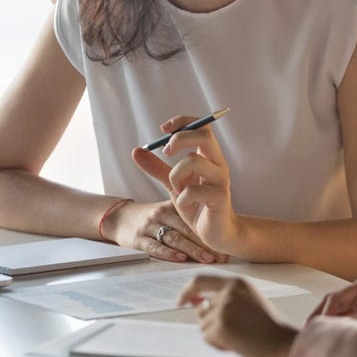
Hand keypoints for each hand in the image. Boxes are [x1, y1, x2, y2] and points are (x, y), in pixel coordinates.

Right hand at [102, 199, 226, 263]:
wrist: (118, 217)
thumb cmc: (150, 216)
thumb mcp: (168, 207)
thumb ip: (189, 214)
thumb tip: (216, 228)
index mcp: (172, 206)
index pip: (194, 218)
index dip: (210, 232)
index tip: (225, 244)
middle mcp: (162, 215)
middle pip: (187, 229)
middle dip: (206, 243)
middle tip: (221, 255)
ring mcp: (149, 227)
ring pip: (174, 238)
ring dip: (192, 250)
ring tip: (208, 258)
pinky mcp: (138, 239)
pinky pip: (154, 247)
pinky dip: (168, 253)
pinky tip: (180, 258)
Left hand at [132, 115, 238, 251]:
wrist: (216, 234)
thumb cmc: (198, 206)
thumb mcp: (174, 184)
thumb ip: (157, 168)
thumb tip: (136, 151)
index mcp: (209, 157)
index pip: (202, 126)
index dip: (183, 122)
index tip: (164, 129)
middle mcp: (218, 164)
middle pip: (204, 135)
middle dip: (180, 139)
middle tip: (166, 152)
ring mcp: (220, 180)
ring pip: (194, 161)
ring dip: (176, 176)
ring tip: (177, 191)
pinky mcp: (220, 198)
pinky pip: (193, 191)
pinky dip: (183, 199)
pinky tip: (186, 207)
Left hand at [178, 275, 297, 356]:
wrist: (281, 343)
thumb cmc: (268, 326)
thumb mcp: (248, 302)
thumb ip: (223, 299)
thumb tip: (194, 304)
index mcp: (237, 282)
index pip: (201, 280)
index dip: (188, 291)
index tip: (181, 300)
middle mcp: (228, 291)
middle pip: (201, 308)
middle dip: (209, 322)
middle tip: (229, 332)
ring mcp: (223, 308)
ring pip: (203, 325)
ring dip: (216, 335)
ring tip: (239, 337)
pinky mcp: (220, 325)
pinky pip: (207, 337)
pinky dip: (218, 344)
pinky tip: (237, 344)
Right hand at [307, 274, 356, 334]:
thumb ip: (352, 324)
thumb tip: (330, 329)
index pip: (334, 298)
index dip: (321, 315)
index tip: (312, 328)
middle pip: (335, 303)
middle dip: (323, 318)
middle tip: (310, 333)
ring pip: (342, 311)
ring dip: (333, 323)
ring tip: (321, 336)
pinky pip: (351, 317)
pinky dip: (343, 326)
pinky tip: (337, 337)